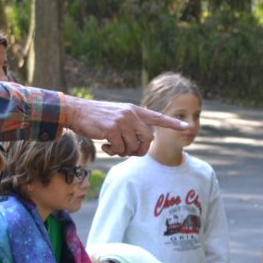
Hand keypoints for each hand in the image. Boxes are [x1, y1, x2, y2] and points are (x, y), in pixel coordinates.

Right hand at [62, 95, 187, 156]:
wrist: (76, 111)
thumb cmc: (95, 117)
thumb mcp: (116, 115)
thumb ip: (130, 124)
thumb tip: (139, 142)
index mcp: (134, 110)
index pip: (157, 117)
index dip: (172, 123)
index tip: (186, 127)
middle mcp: (131, 114)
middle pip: (148, 139)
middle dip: (139, 150)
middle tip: (127, 152)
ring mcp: (122, 121)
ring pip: (133, 146)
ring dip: (123, 152)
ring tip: (112, 147)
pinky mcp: (111, 129)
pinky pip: (119, 148)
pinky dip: (112, 151)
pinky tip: (104, 146)